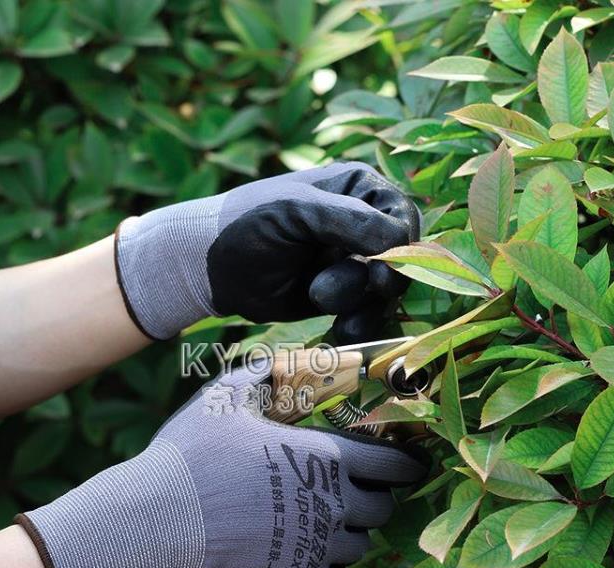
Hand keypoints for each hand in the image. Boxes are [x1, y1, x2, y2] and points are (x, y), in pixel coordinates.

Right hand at [16, 364, 425, 567]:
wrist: (158, 518)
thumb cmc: (194, 451)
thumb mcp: (226, 396)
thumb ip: (263, 374)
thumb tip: (281, 361)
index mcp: (326, 459)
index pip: (395, 465)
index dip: (406, 463)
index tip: (406, 463)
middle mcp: (334, 506)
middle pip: (382, 509)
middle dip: (372, 497)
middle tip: (349, 490)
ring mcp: (318, 550)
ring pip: (359, 547)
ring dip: (348, 533)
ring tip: (321, 523)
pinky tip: (307, 555)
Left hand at [115, 162, 419, 341]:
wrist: (211, 268)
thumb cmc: (248, 224)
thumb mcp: (295, 212)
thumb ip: (348, 221)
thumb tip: (400, 240)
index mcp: (359, 189)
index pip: (403, 217)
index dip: (400, 249)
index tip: (378, 272)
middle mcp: (363, 225)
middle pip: (401, 260)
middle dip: (372, 282)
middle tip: (331, 293)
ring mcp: (353, 263)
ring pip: (385, 293)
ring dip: (364, 308)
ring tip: (331, 315)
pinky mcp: (341, 296)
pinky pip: (366, 313)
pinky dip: (358, 326)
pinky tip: (340, 332)